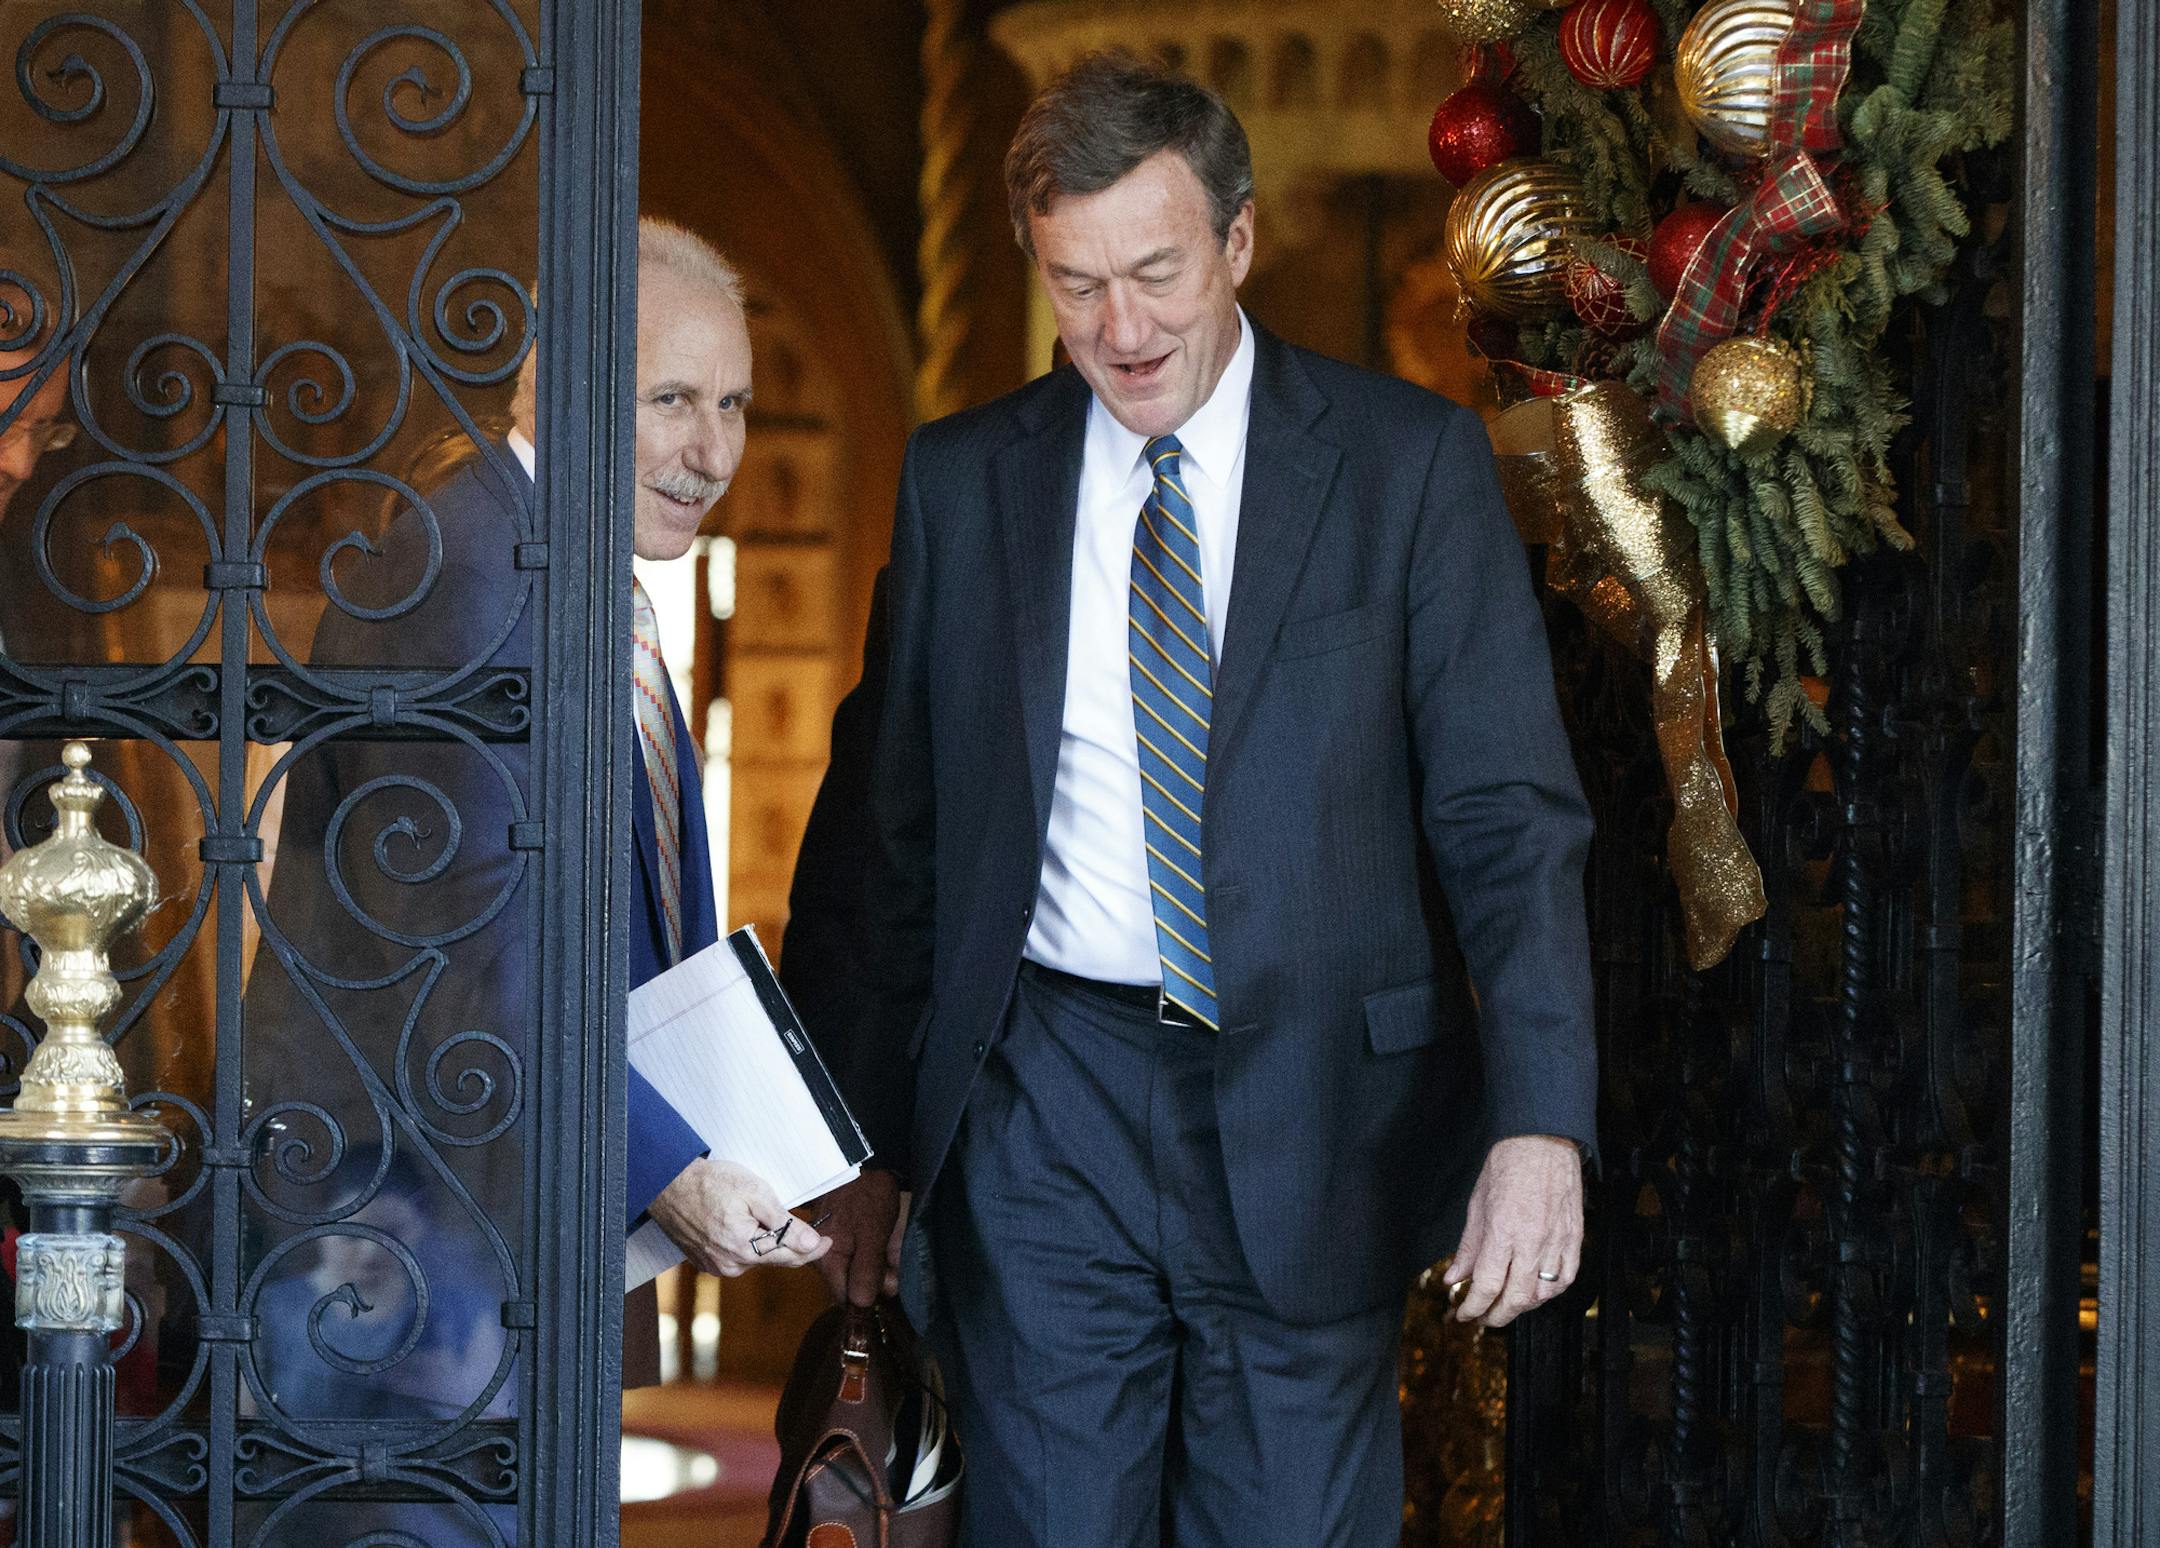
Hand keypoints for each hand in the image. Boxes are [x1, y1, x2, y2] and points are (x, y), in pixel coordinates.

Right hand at [647, 1157, 829, 1277]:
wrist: (668, 1185)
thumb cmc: (711, 1183)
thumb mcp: (755, 1193)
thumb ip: (785, 1223)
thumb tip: (811, 1242)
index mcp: (744, 1249)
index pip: (791, 1256)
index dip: (814, 1249)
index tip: (829, 1240)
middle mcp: (730, 1265)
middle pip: (775, 1259)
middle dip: (793, 1245)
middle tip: (810, 1229)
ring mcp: (716, 1266)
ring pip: (756, 1258)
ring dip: (768, 1243)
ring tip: (764, 1217)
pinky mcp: (706, 1262)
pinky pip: (738, 1257)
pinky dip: (748, 1244)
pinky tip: (745, 1225)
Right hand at [808, 1169, 904, 1306]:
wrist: (861, 1160)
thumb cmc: (866, 1195)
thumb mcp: (872, 1235)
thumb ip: (867, 1271)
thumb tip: (860, 1305)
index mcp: (826, 1259)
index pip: (845, 1298)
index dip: (868, 1295)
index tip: (888, 1281)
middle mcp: (824, 1257)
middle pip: (853, 1285)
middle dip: (879, 1277)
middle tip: (895, 1257)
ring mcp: (833, 1247)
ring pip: (861, 1270)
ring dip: (882, 1263)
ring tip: (892, 1242)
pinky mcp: (842, 1238)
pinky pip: (861, 1256)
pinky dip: (877, 1251)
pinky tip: (888, 1238)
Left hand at [1444, 1135, 1583, 1327]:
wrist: (1544, 1141)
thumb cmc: (1508, 1164)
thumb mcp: (1477, 1203)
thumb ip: (1468, 1246)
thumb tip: (1454, 1277)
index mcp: (1502, 1232)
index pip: (1486, 1286)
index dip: (1472, 1307)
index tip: (1462, 1314)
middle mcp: (1531, 1242)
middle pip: (1515, 1299)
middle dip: (1496, 1316)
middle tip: (1482, 1318)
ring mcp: (1557, 1242)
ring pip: (1542, 1294)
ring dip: (1522, 1307)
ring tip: (1506, 1305)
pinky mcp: (1574, 1238)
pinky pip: (1566, 1278)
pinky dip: (1550, 1292)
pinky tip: (1536, 1292)